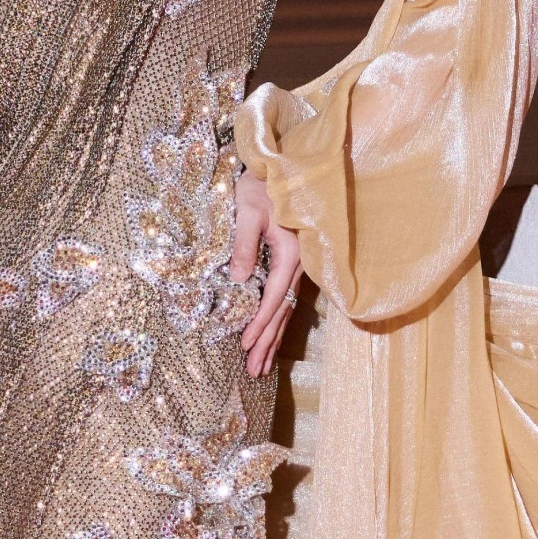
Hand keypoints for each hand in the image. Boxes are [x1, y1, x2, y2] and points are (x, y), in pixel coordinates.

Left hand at [232, 168, 301, 377]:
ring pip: (286, 309)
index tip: (246, 345)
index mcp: (291, 254)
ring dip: (273, 338)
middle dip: (267, 342)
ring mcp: (298, 266)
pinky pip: (285, 299)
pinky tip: (271, 336)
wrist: (283, 167)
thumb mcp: (248, 212)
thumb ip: (243, 246)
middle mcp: (299, 265)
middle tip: (254, 371)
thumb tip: (238, 281)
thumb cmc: (263, 185)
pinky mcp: (293, 263)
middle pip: (282, 312)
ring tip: (261, 365)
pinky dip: (276, 321)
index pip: (273, 298)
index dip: (259, 324)